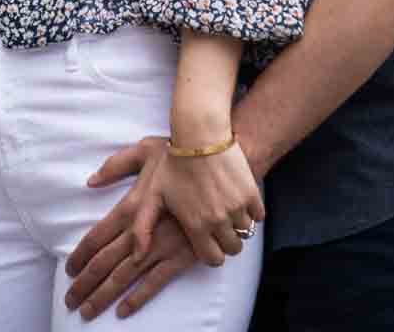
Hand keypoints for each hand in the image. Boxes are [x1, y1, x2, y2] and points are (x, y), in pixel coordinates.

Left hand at [66, 139, 196, 321]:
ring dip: (103, 296)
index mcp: (130, 206)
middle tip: (69, 301)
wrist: (217, 168)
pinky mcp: (180, 256)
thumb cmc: (181, 157)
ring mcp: (160, 245)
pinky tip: (122, 311)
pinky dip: (137, 298)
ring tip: (87, 312)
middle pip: (104, 263)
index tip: (67, 270)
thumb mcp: (144, 151)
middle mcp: (141, 230)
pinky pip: (154, 283)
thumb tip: (91, 180)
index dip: (80, 255)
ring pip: (124, 277)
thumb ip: (116, 166)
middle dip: (84, 285)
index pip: (97, 237)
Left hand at [131, 139, 262, 267]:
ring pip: (245, 232)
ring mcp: (236, 207)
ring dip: (238, 225)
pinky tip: (240, 201)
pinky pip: (259, 215)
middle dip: (226, 242)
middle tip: (220, 227)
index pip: (213, 259)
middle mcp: (218, 221)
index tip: (209, 242)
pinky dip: (253, 212)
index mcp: (195, 226)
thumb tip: (135, 256)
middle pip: (232, 248)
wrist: (199, 133)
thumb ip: (143, 228)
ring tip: (229, 211)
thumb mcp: (153, 194)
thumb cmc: (173, 162)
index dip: (212, 253)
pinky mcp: (250, 192)